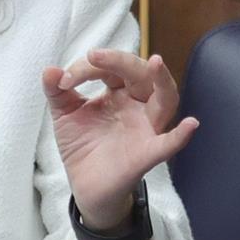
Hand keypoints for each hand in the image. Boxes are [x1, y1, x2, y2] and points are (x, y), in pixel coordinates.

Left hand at [42, 49, 199, 229]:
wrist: (85, 183)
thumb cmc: (82, 144)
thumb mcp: (64, 114)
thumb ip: (57, 91)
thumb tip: (49, 70)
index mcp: (119, 93)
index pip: (111, 69)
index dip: (87, 68)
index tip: (63, 80)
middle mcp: (137, 106)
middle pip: (141, 76)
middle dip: (120, 61)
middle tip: (94, 55)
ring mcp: (145, 128)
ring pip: (165, 101)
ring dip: (162, 81)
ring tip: (155, 62)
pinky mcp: (146, 153)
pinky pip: (168, 144)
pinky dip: (180, 135)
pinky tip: (190, 124)